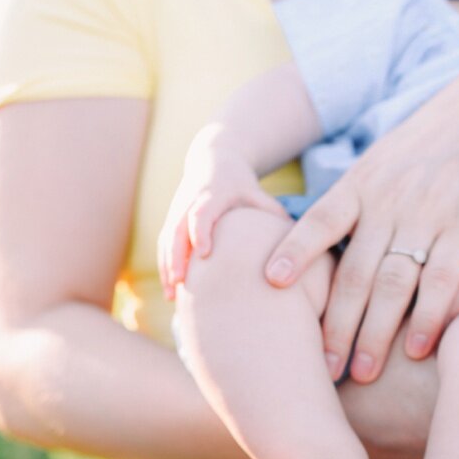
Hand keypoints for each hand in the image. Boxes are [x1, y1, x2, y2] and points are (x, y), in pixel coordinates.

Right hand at [159, 132, 285, 299]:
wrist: (213, 160)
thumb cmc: (241, 184)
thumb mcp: (257, 194)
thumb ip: (272, 215)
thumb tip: (296, 243)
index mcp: (213, 193)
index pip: (202, 212)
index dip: (200, 231)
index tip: (204, 254)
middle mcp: (190, 201)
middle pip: (176, 230)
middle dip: (175, 257)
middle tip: (179, 283)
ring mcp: (177, 211)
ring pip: (166, 241)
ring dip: (166, 268)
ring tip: (170, 297)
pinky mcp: (170, 221)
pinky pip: (163, 246)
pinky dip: (164, 268)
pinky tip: (170, 292)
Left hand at [262, 62, 458, 381]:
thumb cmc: (427, 146)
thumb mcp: (380, 162)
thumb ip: (348, 202)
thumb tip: (301, 248)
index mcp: (361, 183)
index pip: (319, 220)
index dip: (294, 250)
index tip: (269, 282)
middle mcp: (389, 200)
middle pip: (353, 271)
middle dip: (334, 325)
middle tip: (320, 368)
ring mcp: (428, 213)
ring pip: (392, 283)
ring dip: (374, 333)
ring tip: (360, 372)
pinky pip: (441, 278)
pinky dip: (427, 316)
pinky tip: (414, 349)